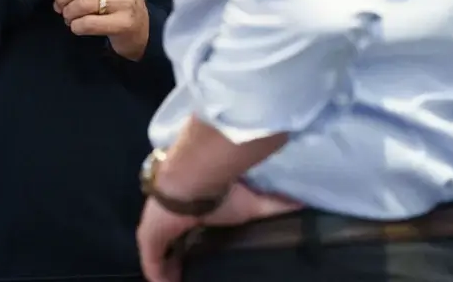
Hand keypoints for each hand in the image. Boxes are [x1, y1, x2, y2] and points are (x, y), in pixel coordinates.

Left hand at [48, 0, 149, 58]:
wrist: (140, 29)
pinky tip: (76, 27)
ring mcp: (127, 1)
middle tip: (59, 6)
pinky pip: (89, 23)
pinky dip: (76, 26)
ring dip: (68, 12)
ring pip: (83, 3)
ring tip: (68, 17)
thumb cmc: (116, 1)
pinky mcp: (125, 22)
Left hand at [137, 184, 300, 281]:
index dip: (198, 252)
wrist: (191, 180)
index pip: (193, 237)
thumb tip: (303, 205)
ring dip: (172, 274)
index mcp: (193, 217)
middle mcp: (174, 224)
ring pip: (163, 261)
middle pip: (176, 251)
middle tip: (203, 280)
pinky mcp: (148, 240)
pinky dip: (161, 279)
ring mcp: (158, 232)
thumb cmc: (220, 191)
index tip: (214, 267)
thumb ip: (275, 207)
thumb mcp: (253, 205)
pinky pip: (152, 267)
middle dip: (185, 266)